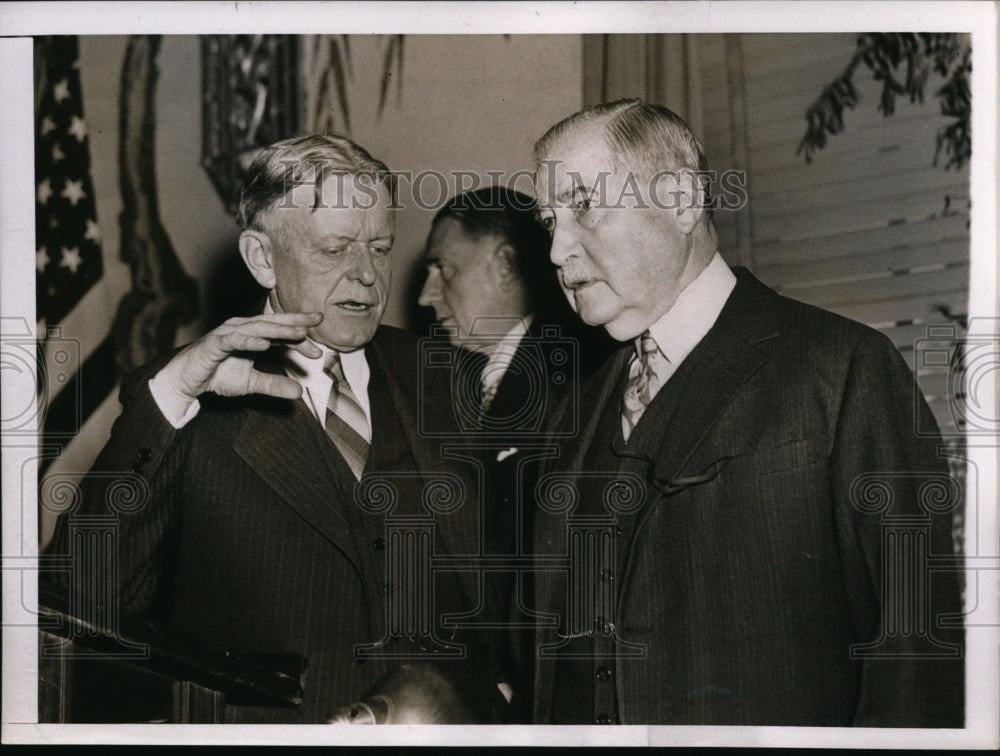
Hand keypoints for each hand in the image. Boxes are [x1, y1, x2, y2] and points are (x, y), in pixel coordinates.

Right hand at [156, 312, 323, 401]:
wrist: (185, 381)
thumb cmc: (217, 375)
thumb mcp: (250, 383)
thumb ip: (274, 385)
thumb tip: (299, 393)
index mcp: (252, 335)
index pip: (281, 332)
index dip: (300, 339)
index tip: (319, 351)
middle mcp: (242, 329)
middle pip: (273, 323)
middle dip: (296, 322)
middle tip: (317, 321)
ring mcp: (227, 333)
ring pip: (257, 328)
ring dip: (279, 329)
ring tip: (299, 331)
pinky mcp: (213, 343)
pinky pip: (233, 340)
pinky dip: (249, 341)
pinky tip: (264, 345)